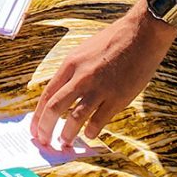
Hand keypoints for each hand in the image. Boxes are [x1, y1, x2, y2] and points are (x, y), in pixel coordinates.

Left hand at [31, 6, 176, 147]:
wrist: (141, 34)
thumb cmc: (113, 41)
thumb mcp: (84, 51)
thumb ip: (72, 72)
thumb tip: (60, 95)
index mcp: (70, 64)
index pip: (47, 95)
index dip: (38, 115)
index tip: (35, 129)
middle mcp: (81, 76)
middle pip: (54, 108)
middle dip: (45, 129)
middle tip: (44, 141)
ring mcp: (99, 88)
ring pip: (75, 119)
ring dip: (67, 134)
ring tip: (65, 142)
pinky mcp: (117, 98)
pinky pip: (98, 121)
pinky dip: (91, 131)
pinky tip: (90, 133)